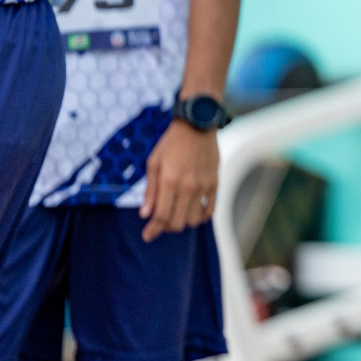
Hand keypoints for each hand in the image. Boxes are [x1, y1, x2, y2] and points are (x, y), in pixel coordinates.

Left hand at [140, 120, 219, 241]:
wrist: (198, 125)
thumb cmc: (171, 143)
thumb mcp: (153, 163)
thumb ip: (150, 191)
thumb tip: (145, 215)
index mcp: (169, 181)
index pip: (161, 216)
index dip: (153, 230)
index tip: (147, 236)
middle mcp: (187, 186)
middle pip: (177, 222)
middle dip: (167, 227)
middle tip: (162, 222)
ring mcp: (204, 185)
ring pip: (194, 219)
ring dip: (184, 222)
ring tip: (178, 214)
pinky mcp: (215, 182)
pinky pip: (211, 209)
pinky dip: (202, 216)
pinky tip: (195, 212)